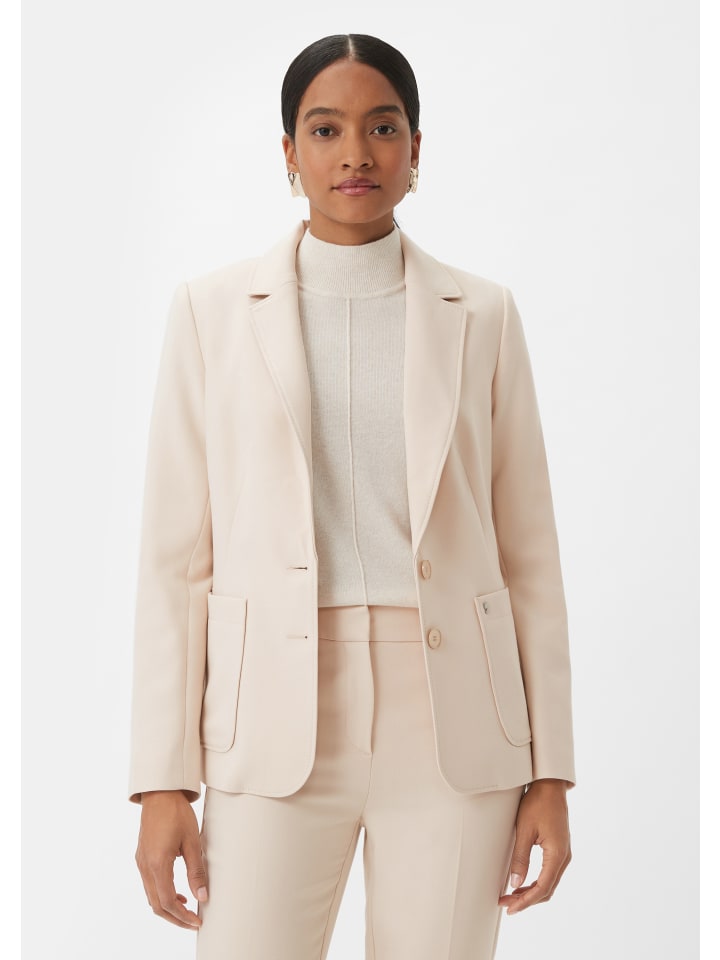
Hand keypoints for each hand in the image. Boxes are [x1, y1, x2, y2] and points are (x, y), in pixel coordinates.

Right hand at [135, 790, 207, 928]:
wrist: (160, 793)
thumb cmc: (176, 813)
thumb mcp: (192, 842)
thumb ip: (196, 871)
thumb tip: (202, 895)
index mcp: (157, 864)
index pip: (168, 902)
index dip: (182, 916)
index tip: (197, 921)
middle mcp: (145, 866)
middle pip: (157, 905)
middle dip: (175, 918)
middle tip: (193, 922)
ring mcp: (141, 862)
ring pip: (151, 896)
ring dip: (168, 908)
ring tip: (187, 909)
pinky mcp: (142, 857)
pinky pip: (149, 885)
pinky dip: (162, 894)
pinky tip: (177, 892)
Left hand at [498, 778, 571, 915]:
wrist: (550, 786)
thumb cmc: (538, 804)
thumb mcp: (524, 830)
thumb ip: (520, 858)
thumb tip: (515, 884)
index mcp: (557, 855)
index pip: (542, 888)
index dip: (525, 901)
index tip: (510, 907)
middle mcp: (564, 858)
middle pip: (547, 889)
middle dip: (526, 900)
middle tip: (506, 904)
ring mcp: (563, 854)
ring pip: (548, 883)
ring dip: (531, 892)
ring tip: (511, 896)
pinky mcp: (559, 849)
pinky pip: (549, 873)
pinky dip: (536, 882)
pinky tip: (523, 883)